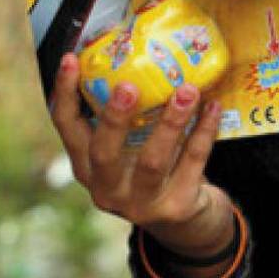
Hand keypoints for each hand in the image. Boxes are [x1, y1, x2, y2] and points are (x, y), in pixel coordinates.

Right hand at [50, 52, 235, 269]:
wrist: (186, 223)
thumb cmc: (154, 171)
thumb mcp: (131, 149)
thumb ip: (128, 117)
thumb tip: (137, 54)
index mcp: (88, 167)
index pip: (67, 129)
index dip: (65, 94)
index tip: (70, 58)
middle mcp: (107, 189)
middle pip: (104, 154)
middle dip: (115, 119)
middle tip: (129, 86)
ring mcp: (141, 203)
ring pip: (154, 161)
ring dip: (171, 123)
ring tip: (187, 91)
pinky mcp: (176, 208)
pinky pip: (192, 164)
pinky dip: (204, 133)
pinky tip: (213, 108)